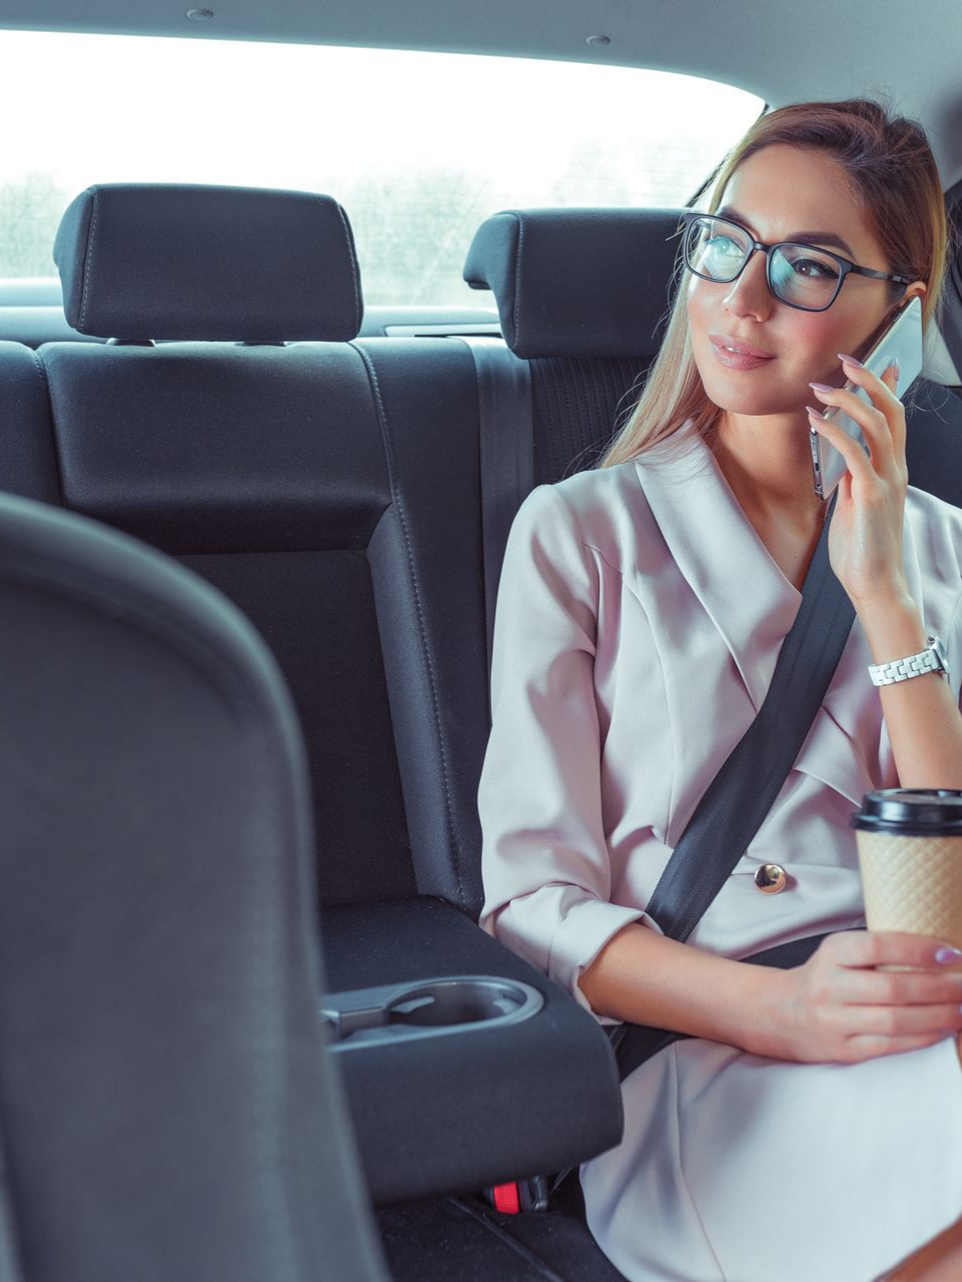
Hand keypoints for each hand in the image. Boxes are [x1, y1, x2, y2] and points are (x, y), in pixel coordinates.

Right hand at [753, 930, 961, 1063]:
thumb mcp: (838, 953)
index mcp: (831, 953)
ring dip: (939, 1016)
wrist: (779, 1014)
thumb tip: (937, 954)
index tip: (952, 954)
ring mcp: (835, 1021)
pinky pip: (891, 1045)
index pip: (878, 946)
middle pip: (893, 988)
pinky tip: (943, 1029)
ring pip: (896, 1020)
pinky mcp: (844, 1049)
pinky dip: (923, 1037)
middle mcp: (830, 986)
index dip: (918, 950)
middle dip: (940, 988)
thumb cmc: (822, 978)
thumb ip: (877, 952)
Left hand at [806, 355, 909, 606]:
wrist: (876, 583)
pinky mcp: (872, 495)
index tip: (880, 360)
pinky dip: (834, 431)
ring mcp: (886, 481)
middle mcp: (896, 470)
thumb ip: (854, 482)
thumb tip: (843, 464)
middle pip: (891, 411)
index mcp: (893, 471)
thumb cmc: (863, 549)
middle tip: (846, 359)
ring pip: (877, 424)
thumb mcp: (855, 506)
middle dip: (870, 380)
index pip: (896, 419)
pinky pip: (855, 453)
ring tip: (821, 388)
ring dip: (848, 400)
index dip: (889, 387)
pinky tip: (814, 420)